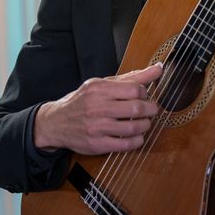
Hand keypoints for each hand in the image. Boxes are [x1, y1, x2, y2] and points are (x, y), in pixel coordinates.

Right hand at [34, 62, 162, 154]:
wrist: (56, 122)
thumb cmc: (83, 101)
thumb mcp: (103, 84)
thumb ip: (132, 77)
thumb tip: (158, 68)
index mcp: (99, 89)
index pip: (134, 89)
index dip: (145, 93)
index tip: (144, 96)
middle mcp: (97, 107)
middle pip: (136, 109)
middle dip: (151, 110)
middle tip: (152, 110)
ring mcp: (96, 127)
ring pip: (133, 128)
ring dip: (145, 125)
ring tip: (145, 123)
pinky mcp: (97, 144)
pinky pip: (125, 145)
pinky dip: (137, 141)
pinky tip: (137, 136)